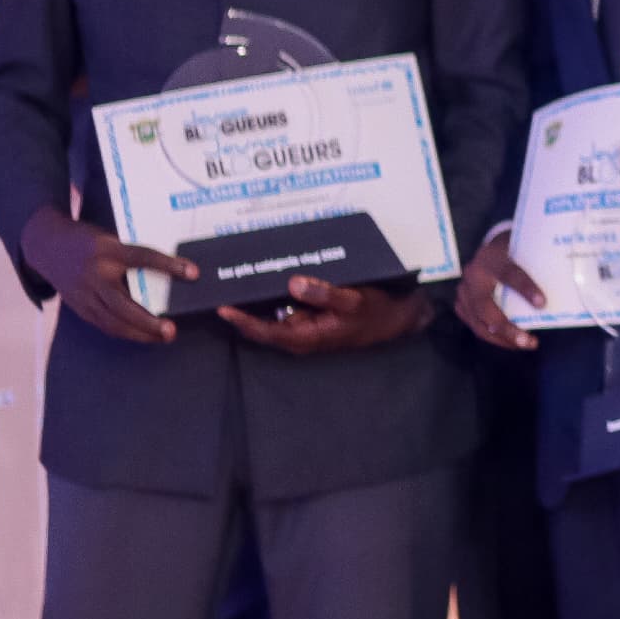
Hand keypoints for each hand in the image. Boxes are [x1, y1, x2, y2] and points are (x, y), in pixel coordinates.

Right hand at [22, 204, 194, 344]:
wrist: (47, 246)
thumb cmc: (88, 241)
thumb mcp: (111, 239)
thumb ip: (133, 255)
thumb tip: (172, 270)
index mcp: (108, 250)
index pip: (143, 257)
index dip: (169, 265)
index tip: (193, 273)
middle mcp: (94, 274)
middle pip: (123, 304)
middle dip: (148, 322)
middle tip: (171, 330)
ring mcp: (84, 293)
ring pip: (111, 321)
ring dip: (138, 333)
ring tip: (162, 337)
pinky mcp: (78, 306)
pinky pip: (103, 324)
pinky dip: (124, 331)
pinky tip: (142, 334)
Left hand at [217, 275, 432, 355]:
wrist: (396, 319)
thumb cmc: (375, 312)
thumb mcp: (352, 300)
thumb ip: (323, 293)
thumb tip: (293, 284)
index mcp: (306, 336)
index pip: (265, 332)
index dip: (242, 321)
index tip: (223, 308)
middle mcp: (301, 336)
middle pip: (263, 327)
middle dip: (244, 311)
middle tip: (225, 290)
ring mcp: (306, 330)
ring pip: (274, 318)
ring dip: (258, 304)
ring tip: (241, 283)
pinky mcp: (312, 321)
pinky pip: (288, 311)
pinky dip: (276, 299)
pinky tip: (272, 282)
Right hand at [456, 229, 544, 351]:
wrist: (490, 248)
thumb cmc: (514, 250)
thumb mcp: (525, 248)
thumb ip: (539, 261)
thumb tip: (570, 278)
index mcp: (492, 257)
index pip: (509, 273)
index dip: (525, 289)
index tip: (542, 303)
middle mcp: (473, 275)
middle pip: (486, 307)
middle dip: (507, 328)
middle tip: (530, 341)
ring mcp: (464, 291)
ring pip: (479, 322)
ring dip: (502, 338)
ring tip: (526, 344)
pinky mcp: (461, 304)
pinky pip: (476, 327)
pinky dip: (494, 338)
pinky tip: (512, 342)